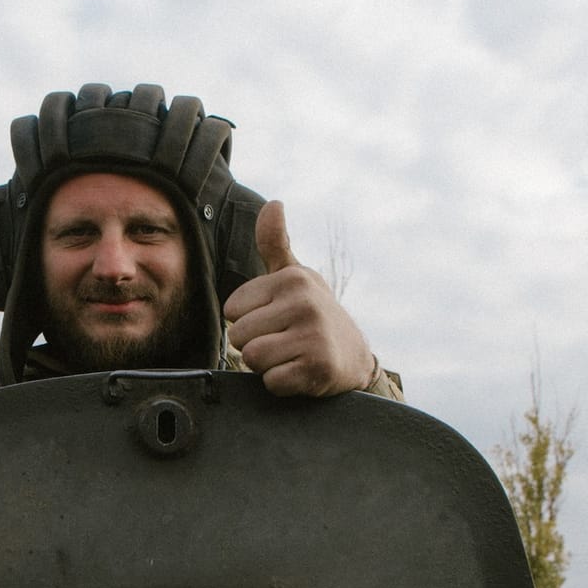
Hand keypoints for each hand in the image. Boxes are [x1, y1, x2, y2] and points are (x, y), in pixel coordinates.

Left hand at [223, 200, 375, 396]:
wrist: (354, 355)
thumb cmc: (312, 314)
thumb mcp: (294, 277)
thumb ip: (274, 244)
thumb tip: (273, 203)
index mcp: (291, 279)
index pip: (233, 310)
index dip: (248, 320)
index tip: (275, 320)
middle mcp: (304, 302)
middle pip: (239, 337)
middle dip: (256, 345)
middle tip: (284, 342)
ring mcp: (313, 335)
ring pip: (253, 358)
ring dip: (267, 365)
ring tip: (291, 355)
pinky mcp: (318, 368)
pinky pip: (272, 382)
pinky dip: (282, 384)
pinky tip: (300, 372)